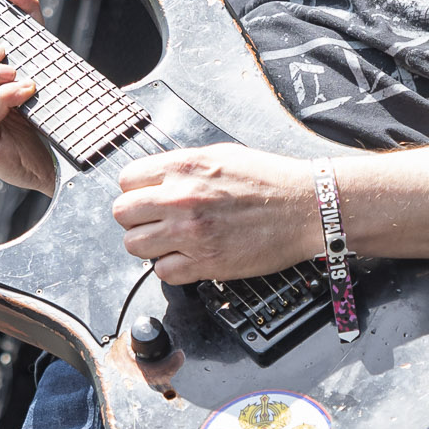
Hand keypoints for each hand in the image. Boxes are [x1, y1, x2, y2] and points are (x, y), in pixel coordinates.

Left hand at [110, 144, 323, 282]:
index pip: (127, 180)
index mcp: (184, 167)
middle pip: (123, 214)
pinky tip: (188, 258)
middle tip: (155, 222)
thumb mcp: (220, 156)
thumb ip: (183, 168)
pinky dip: (172, 268)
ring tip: (170, 241)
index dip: (136, 191)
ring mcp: (191, 233)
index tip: (147, 198)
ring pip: (135, 246)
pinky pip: (163, 272)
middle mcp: (181, 199)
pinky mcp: (206, 263)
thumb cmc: (270, 180)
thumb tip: (157, 180)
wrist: (305, 207)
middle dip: (136, 219)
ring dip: (149, 246)